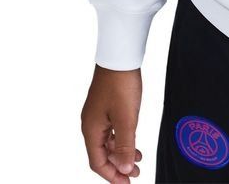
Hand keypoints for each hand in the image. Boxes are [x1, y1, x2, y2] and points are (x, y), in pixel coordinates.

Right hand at [81, 64, 143, 181]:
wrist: (120, 56)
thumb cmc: (121, 83)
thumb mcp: (126, 118)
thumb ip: (125, 145)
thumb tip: (124, 169)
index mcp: (91, 129)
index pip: (97, 162)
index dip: (111, 175)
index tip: (126, 183)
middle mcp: (91, 124)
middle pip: (100, 154)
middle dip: (117, 167)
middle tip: (133, 175)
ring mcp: (97, 115)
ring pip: (106, 142)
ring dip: (120, 153)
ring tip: (137, 161)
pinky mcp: (105, 107)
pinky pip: (111, 131)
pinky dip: (121, 140)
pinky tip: (132, 142)